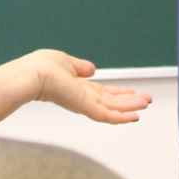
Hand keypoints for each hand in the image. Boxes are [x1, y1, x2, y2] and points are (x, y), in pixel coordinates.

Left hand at [20, 48, 152, 124]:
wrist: (31, 76)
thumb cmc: (40, 67)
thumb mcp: (65, 61)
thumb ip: (80, 66)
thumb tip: (92, 69)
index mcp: (76, 86)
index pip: (101, 91)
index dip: (117, 92)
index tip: (131, 92)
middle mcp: (82, 97)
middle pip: (111, 101)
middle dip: (129, 101)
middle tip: (146, 101)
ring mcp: (84, 103)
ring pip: (113, 108)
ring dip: (131, 106)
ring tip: (147, 104)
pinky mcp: (86, 108)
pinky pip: (108, 115)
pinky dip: (123, 117)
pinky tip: (136, 116)